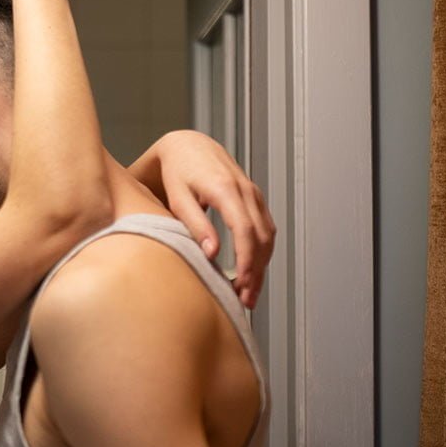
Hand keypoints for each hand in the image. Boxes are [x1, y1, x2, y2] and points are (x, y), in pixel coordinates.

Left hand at [130, 130, 275, 308]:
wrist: (187, 146)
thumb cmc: (177, 171)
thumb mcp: (179, 198)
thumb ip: (195, 224)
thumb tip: (212, 253)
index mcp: (226, 189)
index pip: (245, 230)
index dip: (246, 260)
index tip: (241, 284)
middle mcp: (245, 190)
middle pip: (261, 237)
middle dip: (256, 271)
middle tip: (245, 300)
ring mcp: (253, 194)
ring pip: (268, 235)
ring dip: (262, 266)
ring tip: (248, 293)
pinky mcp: (254, 199)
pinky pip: (265, 228)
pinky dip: (262, 252)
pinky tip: (252, 271)